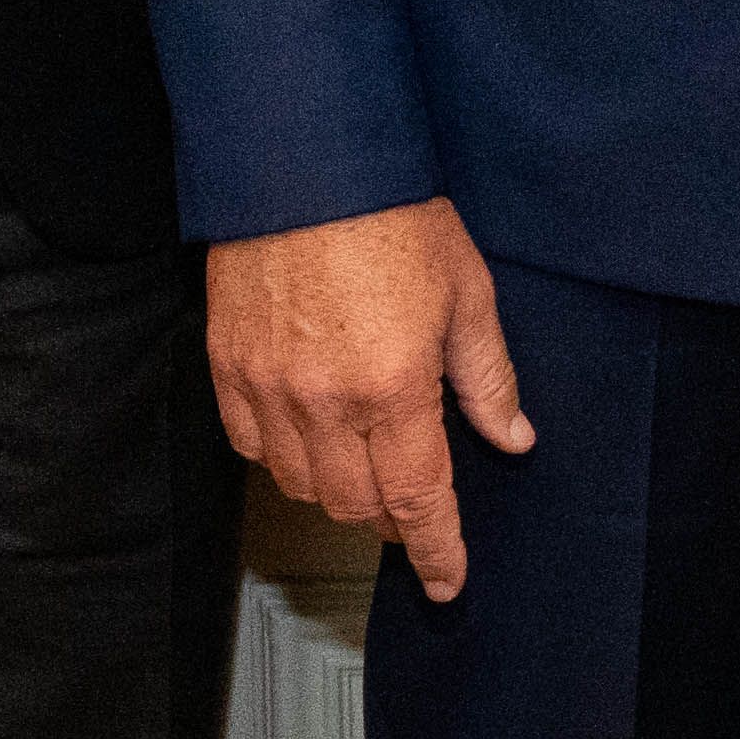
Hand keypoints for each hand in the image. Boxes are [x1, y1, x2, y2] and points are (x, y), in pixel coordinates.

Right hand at [216, 199, 532, 596]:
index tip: (446, 579)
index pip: (418, 501)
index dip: (436, 551)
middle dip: (391, 518)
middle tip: (414, 501)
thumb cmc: (390, 215)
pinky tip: (308, 434)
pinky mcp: (228, 366)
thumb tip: (512, 436)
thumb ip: (488, 378)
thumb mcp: (467, 294)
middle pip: (356, 505)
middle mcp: (324, 402)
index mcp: (392, 388)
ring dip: (338, 490)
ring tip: (364, 461)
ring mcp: (267, 388)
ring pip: (301, 485)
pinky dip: (282, 456)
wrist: (304, 159)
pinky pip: (250, 446)